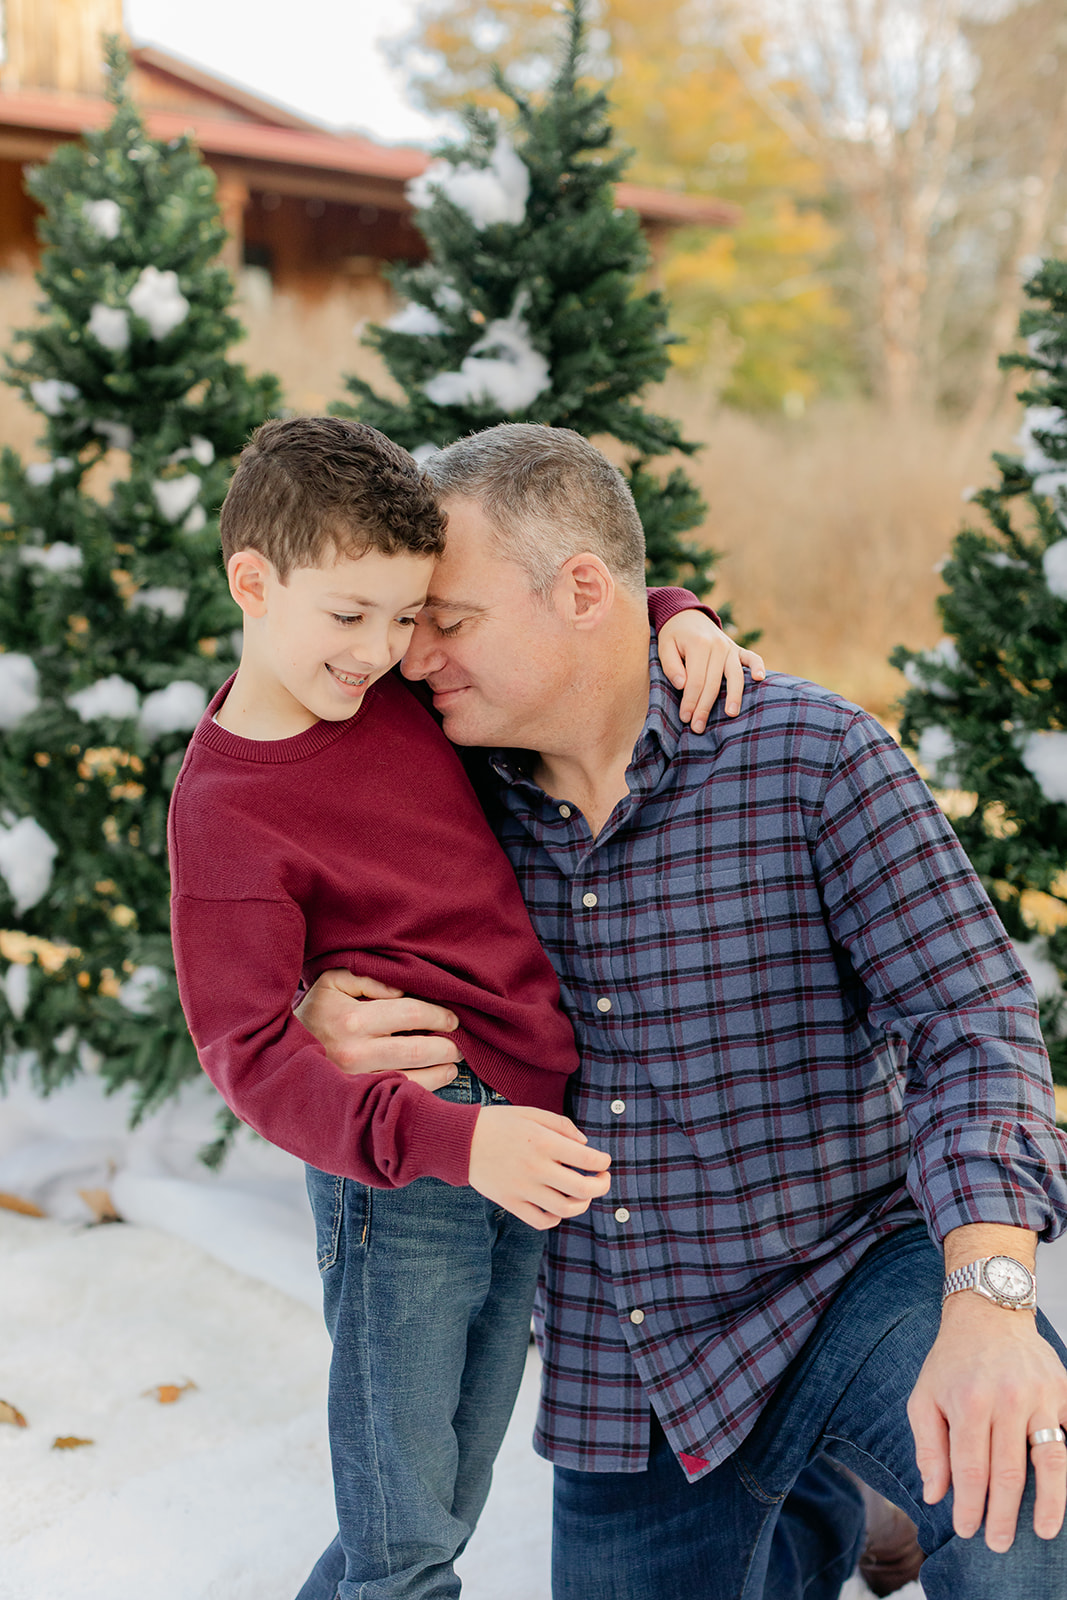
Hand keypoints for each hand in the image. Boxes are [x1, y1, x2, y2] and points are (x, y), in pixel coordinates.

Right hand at [295, 970, 461, 1089]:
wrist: (279, 1058)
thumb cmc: (314, 1015)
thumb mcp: (331, 983)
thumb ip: (366, 977)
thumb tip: (401, 988)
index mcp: (351, 1018)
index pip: (412, 1013)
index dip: (439, 1014)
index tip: (452, 1018)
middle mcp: (355, 1052)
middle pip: (418, 1047)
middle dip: (447, 1044)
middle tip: (461, 1041)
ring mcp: (356, 1081)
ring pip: (414, 1077)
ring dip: (442, 1068)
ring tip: (454, 1062)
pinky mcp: (358, 1101)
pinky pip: (401, 1096)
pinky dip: (428, 1088)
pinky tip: (441, 1077)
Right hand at [468, 1104, 610, 1229]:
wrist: (459, 1140)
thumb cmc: (498, 1123)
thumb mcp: (531, 1113)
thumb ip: (562, 1125)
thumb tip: (586, 1144)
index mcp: (543, 1142)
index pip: (588, 1159)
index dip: (603, 1161)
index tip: (603, 1160)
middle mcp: (536, 1168)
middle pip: (583, 1188)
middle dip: (602, 1185)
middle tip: (603, 1178)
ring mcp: (523, 1189)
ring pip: (565, 1208)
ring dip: (583, 1203)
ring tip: (584, 1193)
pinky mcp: (511, 1203)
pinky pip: (541, 1221)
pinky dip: (556, 1218)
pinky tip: (558, 1207)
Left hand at [657, 611, 765, 730]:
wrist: (688, 616)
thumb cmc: (674, 636)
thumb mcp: (664, 647)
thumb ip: (671, 666)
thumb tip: (683, 685)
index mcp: (698, 646)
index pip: (696, 681)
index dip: (690, 701)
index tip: (685, 718)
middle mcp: (717, 646)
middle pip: (713, 683)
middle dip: (705, 707)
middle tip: (698, 727)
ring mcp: (730, 647)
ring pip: (735, 675)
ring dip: (734, 696)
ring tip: (731, 714)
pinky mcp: (737, 649)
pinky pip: (752, 658)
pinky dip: (758, 666)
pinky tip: (760, 679)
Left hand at [908, 1293, 1066, 1549]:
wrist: (988, 1315)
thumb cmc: (951, 1361)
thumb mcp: (924, 1396)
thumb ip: (928, 1447)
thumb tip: (934, 1495)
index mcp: (968, 1402)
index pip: (971, 1469)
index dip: (969, 1505)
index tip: (966, 1530)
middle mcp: (1007, 1399)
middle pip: (1009, 1472)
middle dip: (1004, 1515)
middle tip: (998, 1543)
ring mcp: (1041, 1395)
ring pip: (1050, 1461)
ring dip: (1049, 1503)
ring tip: (1044, 1532)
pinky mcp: (1064, 1391)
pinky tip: (1064, 1491)